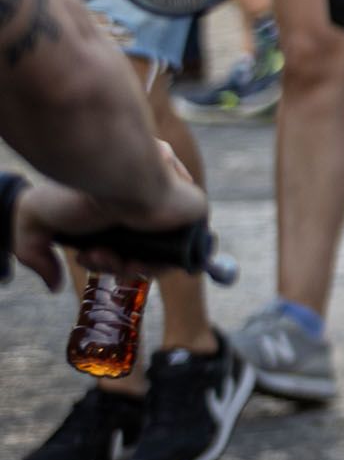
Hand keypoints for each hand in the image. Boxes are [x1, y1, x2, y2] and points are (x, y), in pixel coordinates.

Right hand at [11, 148, 207, 289]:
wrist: (104, 173)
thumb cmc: (68, 191)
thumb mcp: (34, 220)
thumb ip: (35, 256)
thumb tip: (54, 286)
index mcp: (118, 199)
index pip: (120, 239)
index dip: (105, 258)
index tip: (89, 256)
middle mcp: (146, 199)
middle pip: (139, 250)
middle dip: (113, 264)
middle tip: (94, 257)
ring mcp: (172, 205)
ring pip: (157, 254)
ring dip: (130, 267)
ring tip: (106, 256)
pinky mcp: (194, 210)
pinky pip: (181, 252)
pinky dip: (157, 265)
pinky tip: (134, 261)